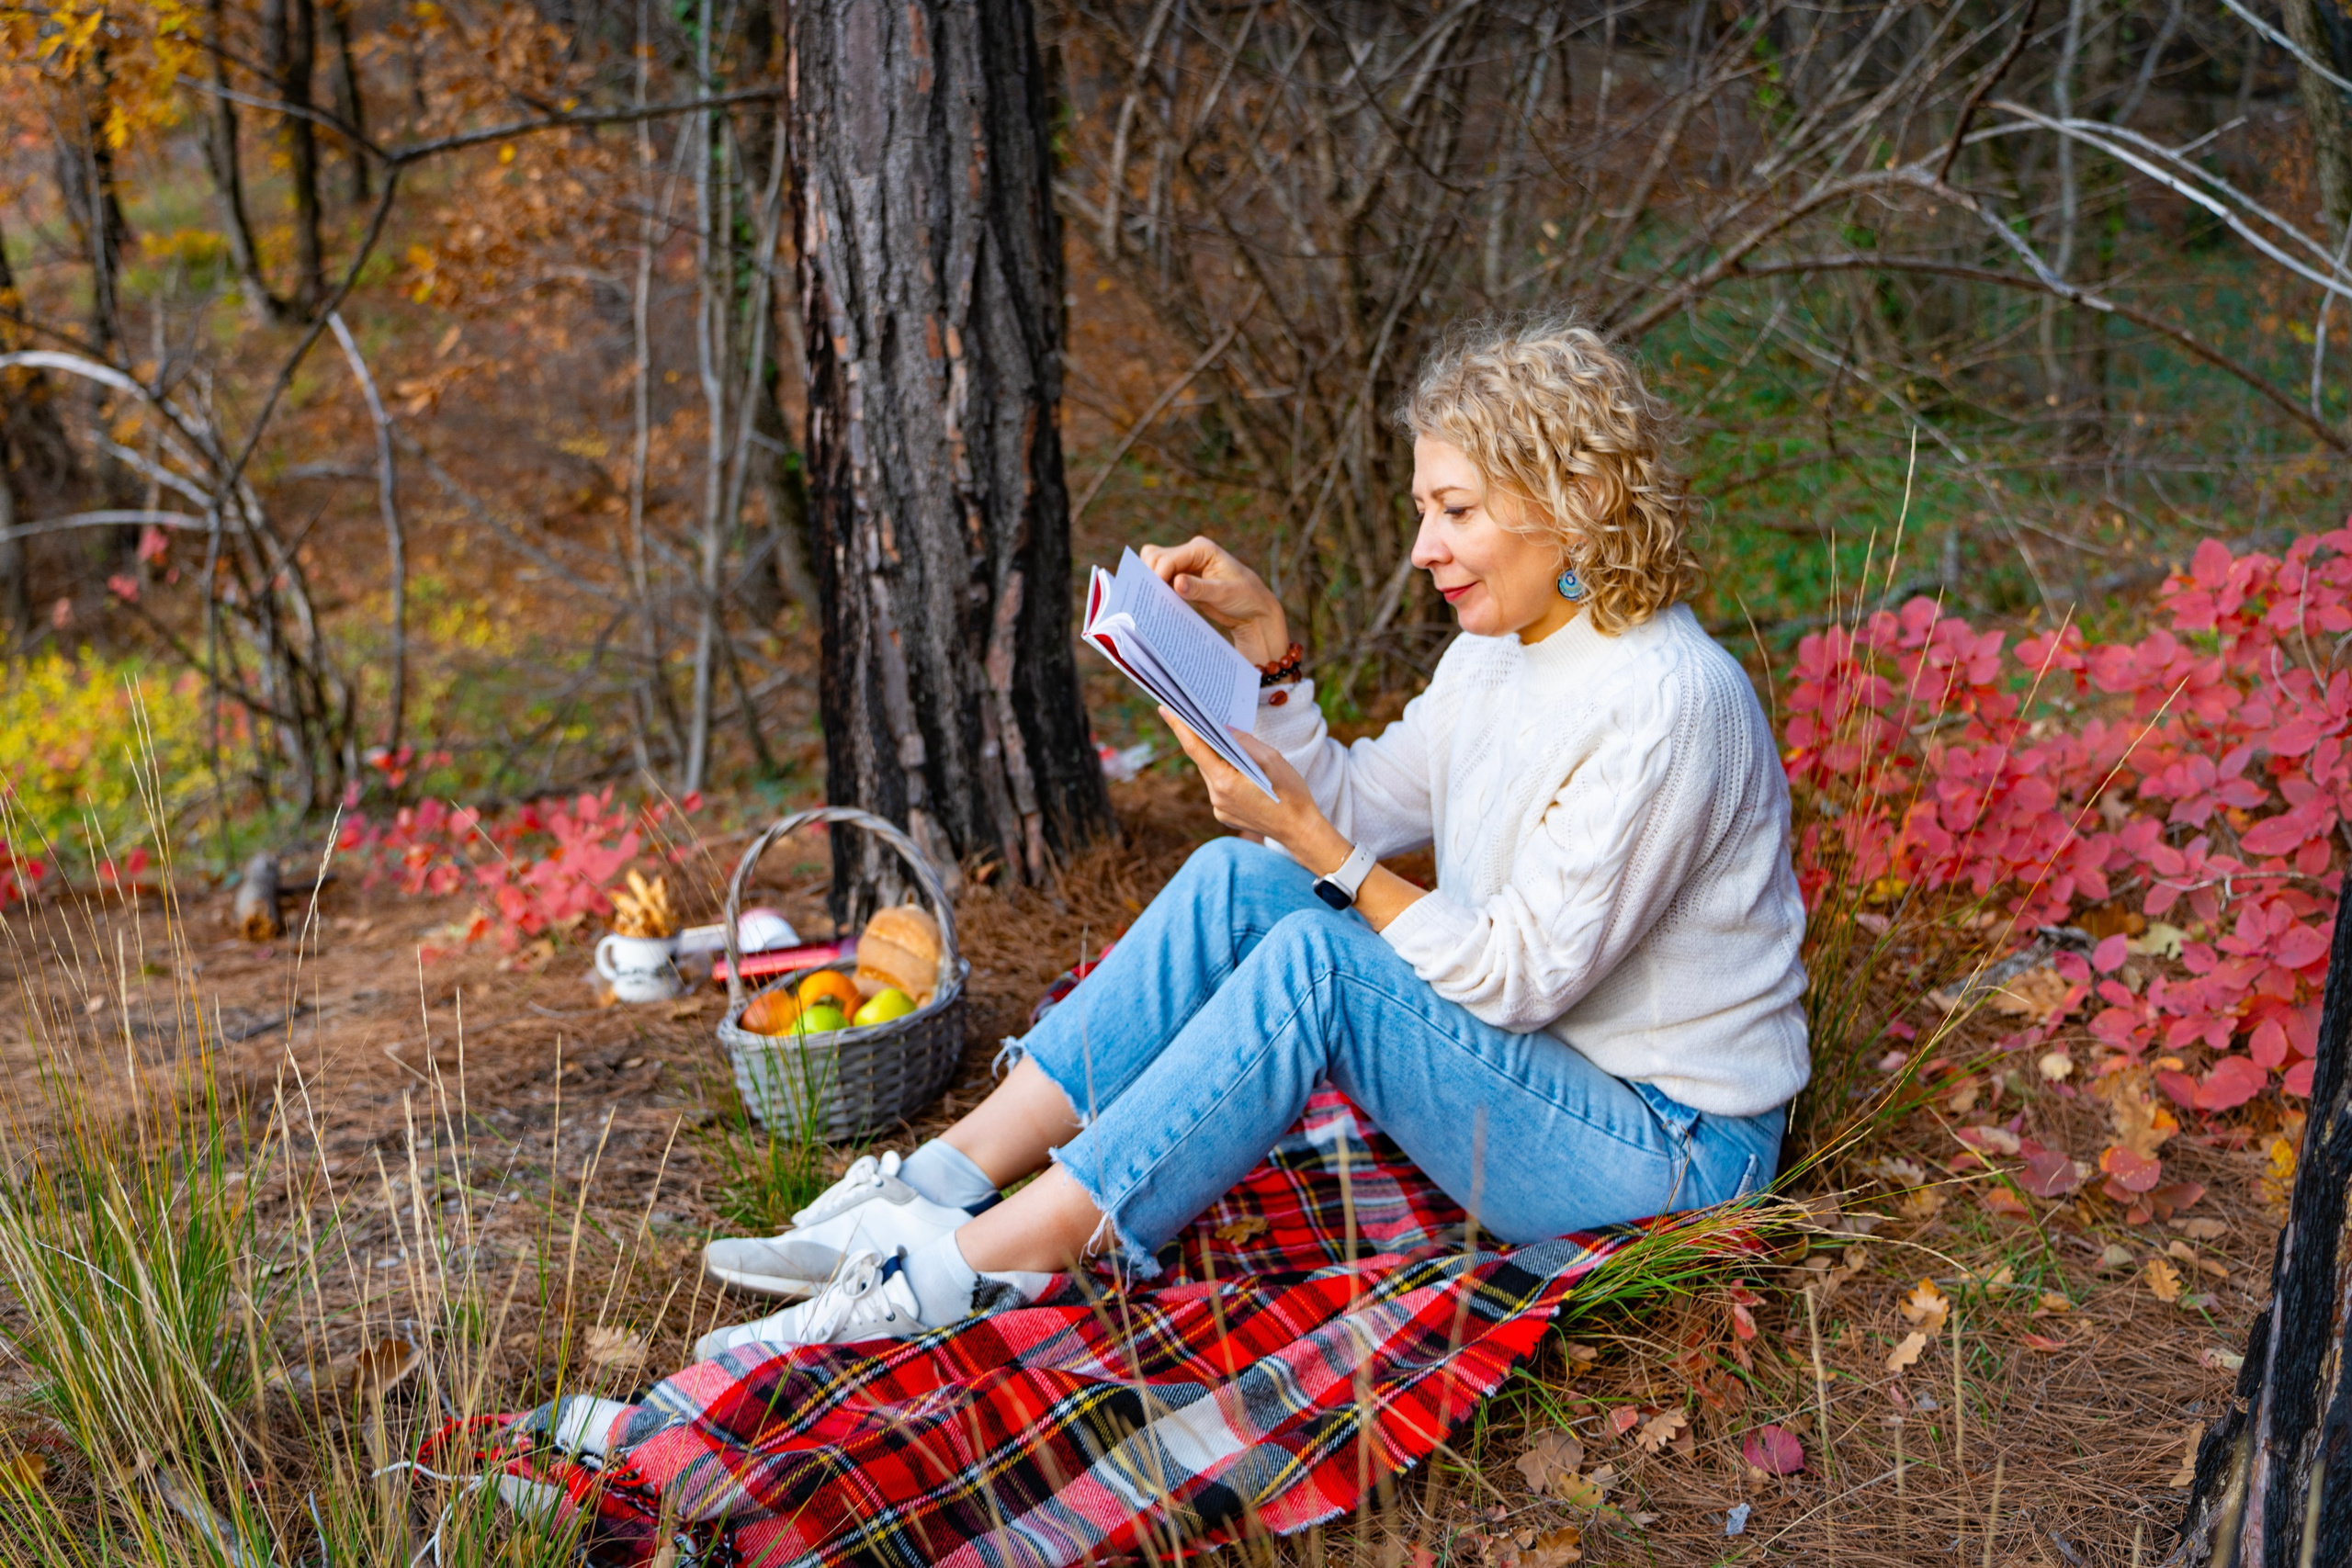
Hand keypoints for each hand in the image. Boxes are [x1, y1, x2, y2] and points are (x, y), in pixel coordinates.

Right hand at [1139, 536, 1289, 665]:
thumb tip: (1176, 583)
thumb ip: (1199, 589)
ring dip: (1152, 582)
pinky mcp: (1183, 579)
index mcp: (1202, 548)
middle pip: (1155, 557)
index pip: (1168, 558)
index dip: (1158, 576)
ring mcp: (1185, 565)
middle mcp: (1191, 552)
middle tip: (1153, 599)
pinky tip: (1159, 603)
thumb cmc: (1245, 598)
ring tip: (1155, 601)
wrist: (1254, 611)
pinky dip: (1157, 589)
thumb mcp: (1224, 594)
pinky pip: (1162, 580)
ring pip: (1154, 566)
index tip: (1155, 596)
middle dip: (1151, 576)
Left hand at [1158, 706, 1348, 872]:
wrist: (1300, 830)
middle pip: (1203, 760)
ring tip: (1225, 742)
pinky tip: (1241, 769)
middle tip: (1200, 716)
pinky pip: (1219, 788)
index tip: (1165, 708)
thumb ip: (1244, 741)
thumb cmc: (1290, 793)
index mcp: (1225, 782)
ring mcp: (1219, 809)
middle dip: (1203, 739)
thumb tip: (1224, 728)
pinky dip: (1225, 774)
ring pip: (1212, 773)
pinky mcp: (1225, 815)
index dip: (1179, 726)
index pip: (1195, 748)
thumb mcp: (1271, 758)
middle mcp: (1216, 797)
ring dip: (1217, 758)